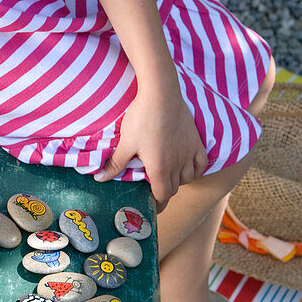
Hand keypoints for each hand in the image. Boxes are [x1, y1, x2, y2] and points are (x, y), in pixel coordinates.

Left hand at [95, 78, 207, 212]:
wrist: (161, 94)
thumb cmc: (141, 119)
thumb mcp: (125, 143)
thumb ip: (115, 164)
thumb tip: (99, 179)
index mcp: (159, 169)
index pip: (163, 196)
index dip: (157, 205)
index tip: (151, 207)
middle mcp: (177, 164)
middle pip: (174, 188)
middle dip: (164, 192)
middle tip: (154, 189)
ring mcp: (189, 152)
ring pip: (188, 177)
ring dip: (179, 181)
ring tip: (168, 177)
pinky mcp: (195, 140)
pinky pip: (201, 162)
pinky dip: (196, 169)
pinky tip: (188, 167)